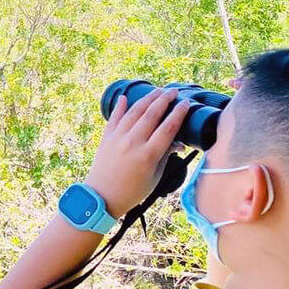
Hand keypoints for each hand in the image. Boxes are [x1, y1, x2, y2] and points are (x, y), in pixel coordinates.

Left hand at [85, 88, 189, 216]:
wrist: (102, 196)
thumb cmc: (132, 191)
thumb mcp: (155, 176)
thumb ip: (166, 155)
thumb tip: (177, 141)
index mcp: (148, 154)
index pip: (168, 127)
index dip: (179, 113)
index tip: (186, 103)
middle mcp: (133, 142)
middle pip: (152, 113)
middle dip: (164, 99)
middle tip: (173, 92)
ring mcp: (118, 138)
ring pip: (134, 111)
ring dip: (147, 98)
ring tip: (157, 91)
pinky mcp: (106, 137)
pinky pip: (114, 117)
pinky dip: (119, 106)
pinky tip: (125, 97)